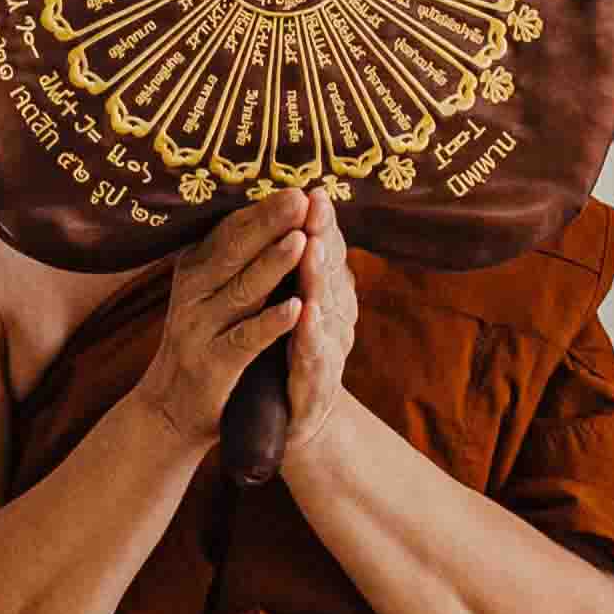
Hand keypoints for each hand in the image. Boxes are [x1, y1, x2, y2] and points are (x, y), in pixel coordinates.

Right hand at [125, 191, 314, 456]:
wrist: (169, 410)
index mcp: (195, 271)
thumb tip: (271, 210)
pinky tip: (295, 308)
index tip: (295, 186)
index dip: (259, 209)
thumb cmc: (203, 344)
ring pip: (241, 292)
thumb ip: (233, 259)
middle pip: (233, 252)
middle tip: (299, 198)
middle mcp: (192, 294)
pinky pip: (244, 340)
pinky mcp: (212, 366)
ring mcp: (199, 330)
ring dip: (272, 265)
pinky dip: (269, 324)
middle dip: (267, 224)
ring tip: (302, 240)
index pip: (228, 231)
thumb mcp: (208, 295)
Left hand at [273, 190, 362, 463]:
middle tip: (316, 204)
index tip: (314, 188)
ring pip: (327, 308)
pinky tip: (306, 313)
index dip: (323, 221)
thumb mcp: (285, 302)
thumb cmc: (284, 354)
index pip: (327, 249)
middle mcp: (333, 318)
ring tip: (312, 248)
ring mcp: (327, 352)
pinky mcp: (313, 386)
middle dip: (323, 235)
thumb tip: (280, 210)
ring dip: (319, 276)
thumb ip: (290, 264)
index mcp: (326, 294)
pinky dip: (309, 334)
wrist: (287, 425)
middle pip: (330, 270)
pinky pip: (312, 356)